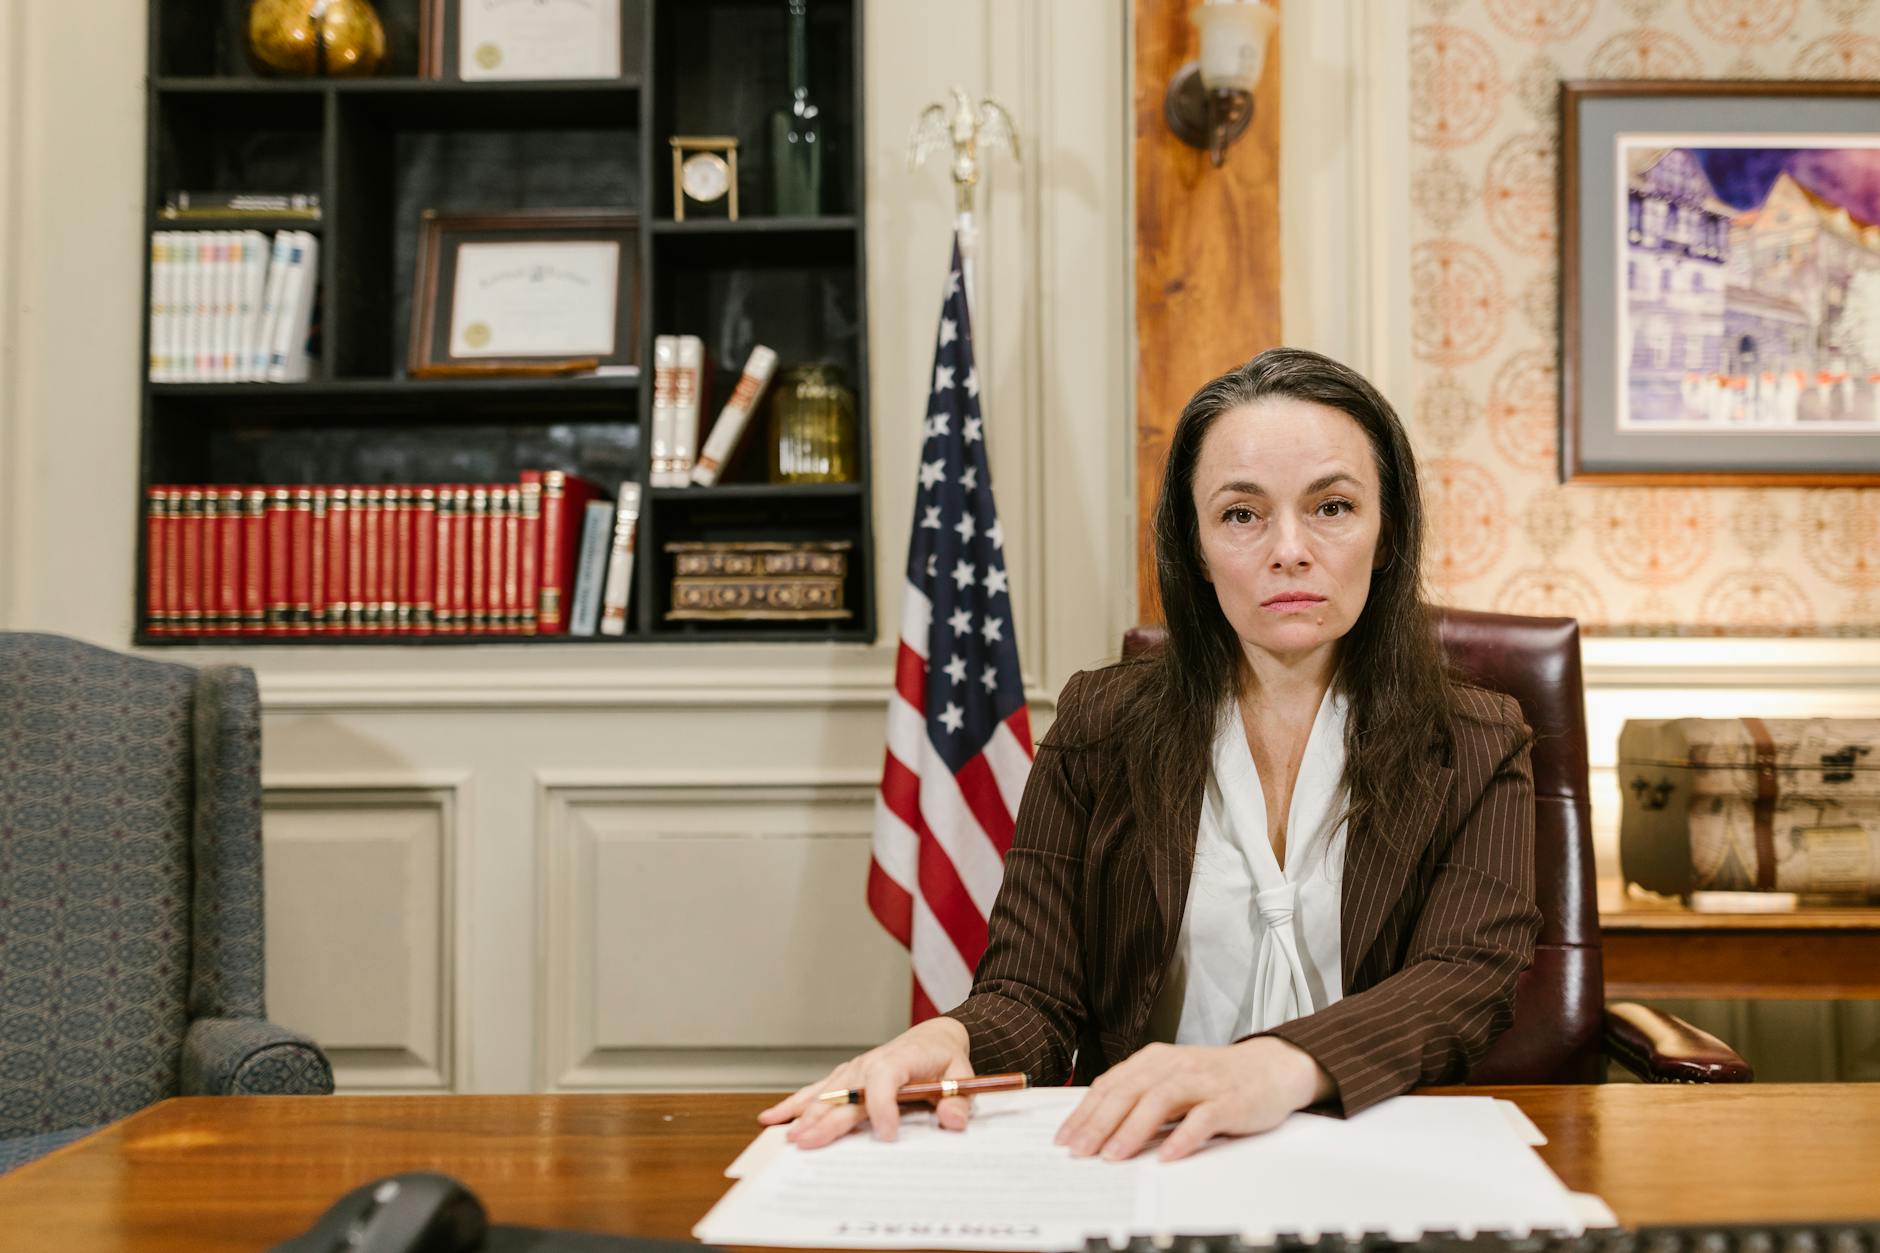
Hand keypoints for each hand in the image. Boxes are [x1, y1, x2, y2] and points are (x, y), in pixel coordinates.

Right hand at [757, 1016, 974, 1148]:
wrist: (933, 1038)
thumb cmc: (944, 1058)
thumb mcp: (961, 1076)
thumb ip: (957, 1099)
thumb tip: (953, 1121)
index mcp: (899, 1060)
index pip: (885, 1080)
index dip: (883, 1107)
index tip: (887, 1135)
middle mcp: (870, 1064)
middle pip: (846, 1094)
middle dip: (827, 1120)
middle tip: (808, 1144)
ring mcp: (854, 1071)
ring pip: (826, 1095)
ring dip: (806, 1116)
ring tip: (789, 1138)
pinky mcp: (845, 1078)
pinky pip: (817, 1091)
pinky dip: (794, 1105)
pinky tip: (772, 1119)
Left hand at [1053, 1037, 1331, 1161]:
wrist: (1270, 1067)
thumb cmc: (1215, 1078)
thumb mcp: (1171, 1078)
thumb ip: (1140, 1095)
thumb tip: (1098, 1126)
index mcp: (1154, 1060)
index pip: (1111, 1085)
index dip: (1085, 1111)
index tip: (1064, 1137)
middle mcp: (1174, 1066)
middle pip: (1129, 1092)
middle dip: (1099, 1123)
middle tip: (1079, 1150)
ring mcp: (1202, 1082)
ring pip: (1159, 1101)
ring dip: (1133, 1129)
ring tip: (1113, 1156)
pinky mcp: (1228, 1100)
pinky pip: (1202, 1118)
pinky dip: (1183, 1137)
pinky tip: (1167, 1156)